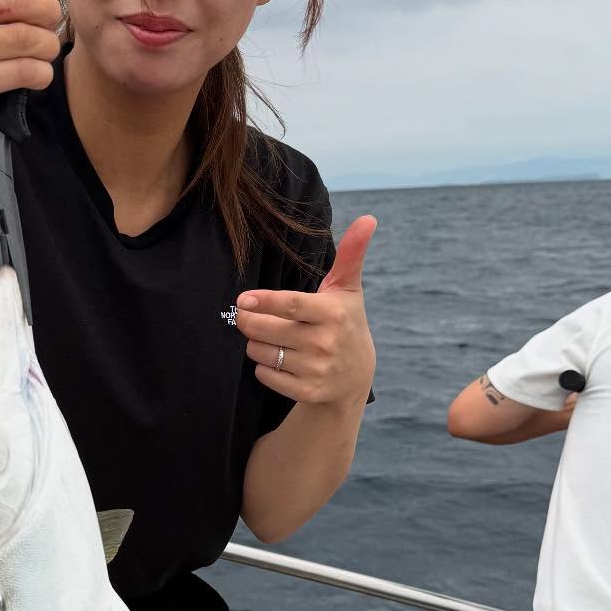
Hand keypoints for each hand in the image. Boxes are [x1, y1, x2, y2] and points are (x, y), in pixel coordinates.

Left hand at [235, 216, 376, 405]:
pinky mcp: (307, 392)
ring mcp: (316, 370)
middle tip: (247, 315)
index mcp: (333, 313)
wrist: (356, 377)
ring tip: (270, 338)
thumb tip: (368, 218)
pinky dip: (263, 366)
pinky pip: (264, 374)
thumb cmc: (344, 322)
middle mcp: (325, 343)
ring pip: (260, 352)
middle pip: (266, 329)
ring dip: (256, 343)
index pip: (292, 305)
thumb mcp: (347, 290)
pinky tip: (278, 360)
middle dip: (249, 320)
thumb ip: (351, 254)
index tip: (242, 299)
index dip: (265, 302)